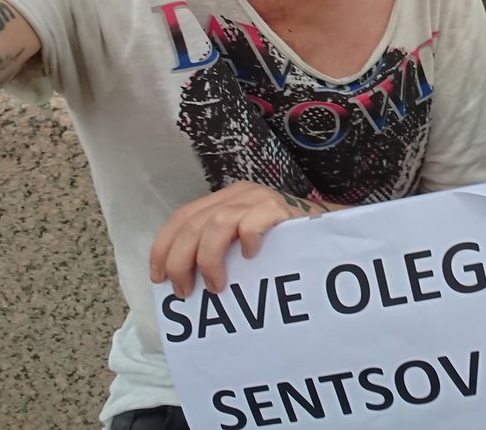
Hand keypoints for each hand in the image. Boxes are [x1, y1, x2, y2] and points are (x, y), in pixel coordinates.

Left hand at [149, 180, 329, 297]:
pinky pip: (252, 223)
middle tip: (185, 291)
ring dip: (208, 260)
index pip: (182, 217)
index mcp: (224, 200)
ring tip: (216, 286)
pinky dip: (245, 241)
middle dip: (181, 261)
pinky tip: (250, 257)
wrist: (326, 234)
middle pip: (192, 223)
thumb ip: (217, 249)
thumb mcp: (242, 244)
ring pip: (215, 224)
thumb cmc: (282, 247)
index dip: (164, 247)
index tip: (158, 277)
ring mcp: (258, 199)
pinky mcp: (279, 208)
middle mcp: (238, 194)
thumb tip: (182, 281)